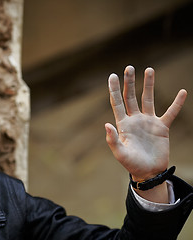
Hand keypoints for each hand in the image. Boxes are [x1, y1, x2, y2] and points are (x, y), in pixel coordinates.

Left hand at [105, 66, 186, 180]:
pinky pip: (170, 112)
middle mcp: (134, 119)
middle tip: (129, 67)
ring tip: (149, 69)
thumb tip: (106, 124)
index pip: (117, 102)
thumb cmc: (131, 164)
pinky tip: (182, 92)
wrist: (149, 172)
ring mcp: (148, 122)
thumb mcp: (120, 153)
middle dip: (130, 82)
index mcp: (123, 124)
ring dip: (148, 85)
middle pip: (131, 96)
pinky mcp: (162, 127)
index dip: (114, 89)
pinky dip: (176, 103)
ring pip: (148, 99)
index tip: (112, 75)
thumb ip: (113, 139)